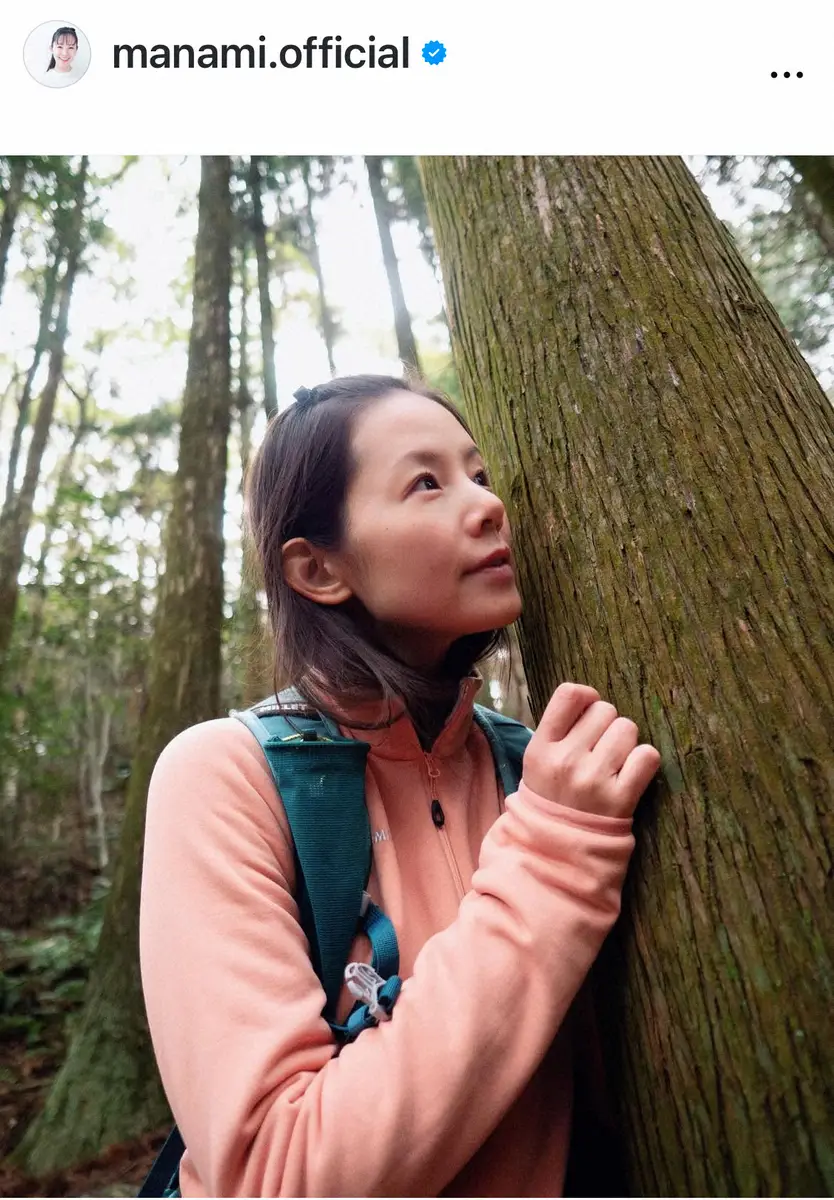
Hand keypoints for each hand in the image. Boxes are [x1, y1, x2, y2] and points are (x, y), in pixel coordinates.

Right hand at [522, 682, 660, 818]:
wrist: (559, 850)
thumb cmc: (552, 795)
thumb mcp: (537, 760)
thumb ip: (558, 727)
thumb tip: (591, 696)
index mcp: (541, 748)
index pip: (570, 694)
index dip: (586, 697)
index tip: (588, 711)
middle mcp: (566, 761)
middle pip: (604, 710)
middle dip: (607, 724)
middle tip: (600, 747)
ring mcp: (594, 780)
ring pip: (627, 729)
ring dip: (626, 742)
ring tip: (614, 761)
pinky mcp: (621, 798)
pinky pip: (647, 756)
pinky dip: (644, 760)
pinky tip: (631, 772)